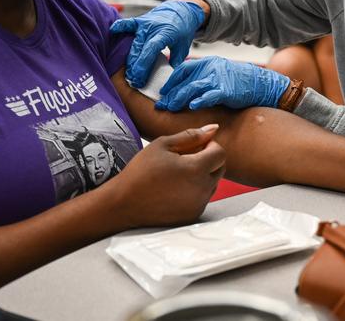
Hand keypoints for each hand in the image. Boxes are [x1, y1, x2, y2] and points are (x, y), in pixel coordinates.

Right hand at [110, 0, 204, 87]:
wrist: (181, 11)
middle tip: (134, 81)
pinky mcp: (139, 21)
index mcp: (164, 34)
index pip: (151, 50)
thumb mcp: (184, 47)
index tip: (139, 77)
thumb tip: (169, 78)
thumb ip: (176, 61)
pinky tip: (112, 32)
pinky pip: (127, 24)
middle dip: (135, 67)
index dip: (144, 64)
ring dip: (128, 59)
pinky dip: (119, 27)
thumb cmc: (182, 31)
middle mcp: (152, 28)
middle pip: (139, 50)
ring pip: (132, 43)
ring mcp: (144, 24)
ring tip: (127, 74)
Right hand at [111, 124, 225, 227]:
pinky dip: (195, 191)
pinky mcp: (193, 215)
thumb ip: (191, 135)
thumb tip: (214, 128)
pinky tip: (174, 189)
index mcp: (196, 169)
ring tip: (177, 174)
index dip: (209, 146)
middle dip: (208, 160)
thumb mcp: (163, 145)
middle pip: (220, 169)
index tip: (193, 146)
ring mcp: (199, 204)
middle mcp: (202, 189)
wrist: (124, 202)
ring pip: (213, 184)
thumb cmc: (141, 170)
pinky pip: (203, 198)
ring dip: (202, 176)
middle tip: (184, 159)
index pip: (220, 153)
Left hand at [157, 56, 289, 110]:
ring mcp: (218, 78)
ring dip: (178, 99)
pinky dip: (199, 101)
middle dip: (170, 93)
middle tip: (161, 104)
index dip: (171, 81)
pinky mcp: (226, 90)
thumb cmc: (239, 82)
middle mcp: (211, 68)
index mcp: (207, 62)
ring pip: (192, 88)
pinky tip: (192, 106)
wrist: (261, 84)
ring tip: (170, 107)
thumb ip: (203, 78)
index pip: (183, 69)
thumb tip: (186, 88)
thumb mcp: (219, 73)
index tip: (163, 92)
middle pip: (184, 80)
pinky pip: (209, 95)